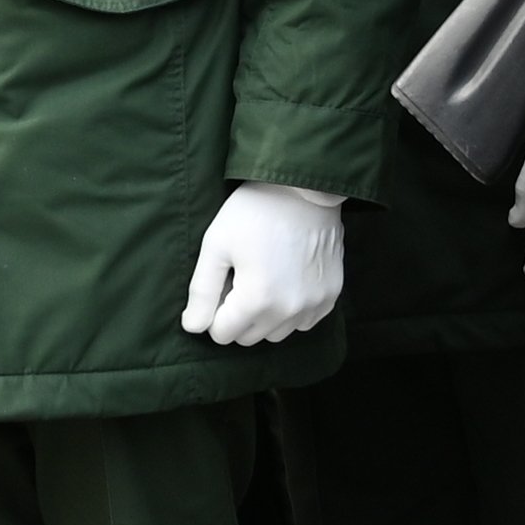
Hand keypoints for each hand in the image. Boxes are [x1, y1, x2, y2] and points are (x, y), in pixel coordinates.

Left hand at [180, 181, 347, 345]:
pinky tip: (285, 281)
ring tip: (262, 278)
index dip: (214, 311)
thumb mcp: (216, 245)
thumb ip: (202, 291)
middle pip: (248, 337)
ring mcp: (314, 305)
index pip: (222, 334)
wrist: (304, 187)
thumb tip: (193, 328)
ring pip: (276, 333)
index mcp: (257, 300)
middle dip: (237, 316)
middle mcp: (289, 311)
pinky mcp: (331, 296)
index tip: (221, 283)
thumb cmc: (255, 211)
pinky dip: (290, 311)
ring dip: (264, 317)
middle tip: (239, 278)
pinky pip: (303, 322)